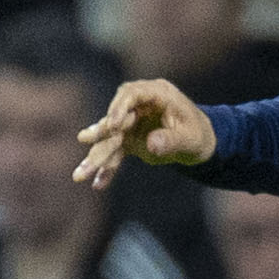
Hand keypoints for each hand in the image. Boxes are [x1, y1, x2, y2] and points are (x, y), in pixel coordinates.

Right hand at [73, 79, 215, 189]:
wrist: (199, 143)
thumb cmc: (198, 135)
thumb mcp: (190, 138)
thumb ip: (171, 140)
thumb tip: (152, 144)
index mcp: (157, 94)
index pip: (132, 94)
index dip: (120, 106)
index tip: (112, 124)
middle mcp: (140, 106)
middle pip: (116, 117)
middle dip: (101, 132)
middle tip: (84, 140)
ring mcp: (131, 122)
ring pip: (110, 138)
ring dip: (96, 156)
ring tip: (80, 175)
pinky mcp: (128, 139)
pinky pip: (115, 153)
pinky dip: (108, 168)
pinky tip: (98, 185)